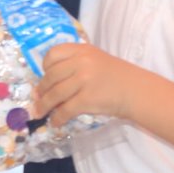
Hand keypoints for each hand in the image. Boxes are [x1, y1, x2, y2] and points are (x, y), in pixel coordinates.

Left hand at [33, 43, 147, 126]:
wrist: (136, 91)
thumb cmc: (117, 76)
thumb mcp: (96, 60)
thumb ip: (75, 64)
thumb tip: (48, 82)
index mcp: (82, 50)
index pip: (53, 54)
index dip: (45, 67)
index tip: (44, 77)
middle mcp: (81, 62)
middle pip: (51, 76)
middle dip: (41, 91)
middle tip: (37, 99)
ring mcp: (84, 80)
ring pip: (55, 94)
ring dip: (44, 106)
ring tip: (39, 113)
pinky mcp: (87, 99)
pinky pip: (65, 110)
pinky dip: (57, 118)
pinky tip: (56, 122)